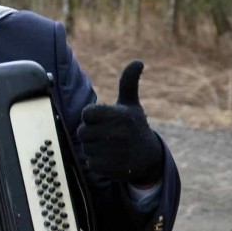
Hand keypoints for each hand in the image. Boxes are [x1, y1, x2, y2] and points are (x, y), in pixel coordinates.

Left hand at [77, 60, 163, 184]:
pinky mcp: (112, 169)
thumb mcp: (131, 104)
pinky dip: (95, 161)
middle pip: (82, 131)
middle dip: (89, 133)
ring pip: (85, 147)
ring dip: (92, 147)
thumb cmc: (134, 126)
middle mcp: (119, 133)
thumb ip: (129, 82)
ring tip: (108, 146)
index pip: (86, 113)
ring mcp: (116, 152)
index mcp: (121, 115)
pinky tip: (109, 158)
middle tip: (104, 134)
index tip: (101, 119)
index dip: (90, 117)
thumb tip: (138, 61)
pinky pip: (90, 162)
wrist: (149, 158)